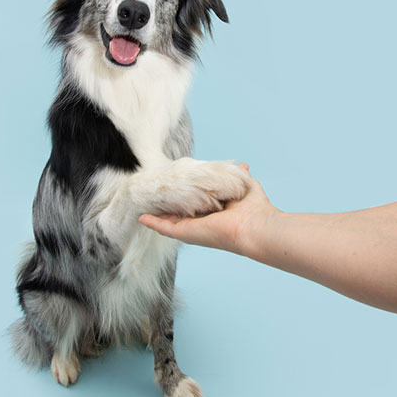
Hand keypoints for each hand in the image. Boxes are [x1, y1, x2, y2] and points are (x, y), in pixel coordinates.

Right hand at [138, 163, 276, 256]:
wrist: (254, 225)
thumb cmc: (254, 208)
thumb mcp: (244, 184)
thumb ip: (239, 175)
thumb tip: (242, 165)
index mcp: (214, 211)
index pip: (196, 202)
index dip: (187, 194)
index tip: (178, 184)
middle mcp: (201, 221)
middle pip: (179, 212)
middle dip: (168, 204)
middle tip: (157, 192)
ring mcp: (191, 228)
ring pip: (168, 220)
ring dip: (156, 212)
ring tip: (145, 201)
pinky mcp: (184, 232)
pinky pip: (163, 227)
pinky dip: (152, 222)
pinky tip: (142, 218)